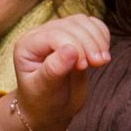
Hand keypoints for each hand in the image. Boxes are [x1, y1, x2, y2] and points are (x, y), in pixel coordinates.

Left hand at [10, 14, 111, 130]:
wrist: (51, 108)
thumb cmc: (43, 101)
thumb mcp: (44, 90)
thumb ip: (54, 70)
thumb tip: (71, 50)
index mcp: (28, 45)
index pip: (55, 35)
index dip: (74, 46)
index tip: (85, 66)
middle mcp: (42, 35)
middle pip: (72, 25)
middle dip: (89, 43)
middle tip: (100, 63)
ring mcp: (60, 33)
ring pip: (83, 22)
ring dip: (98, 39)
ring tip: (102, 60)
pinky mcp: (76, 36)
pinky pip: (92, 25)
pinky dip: (102, 35)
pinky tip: (103, 52)